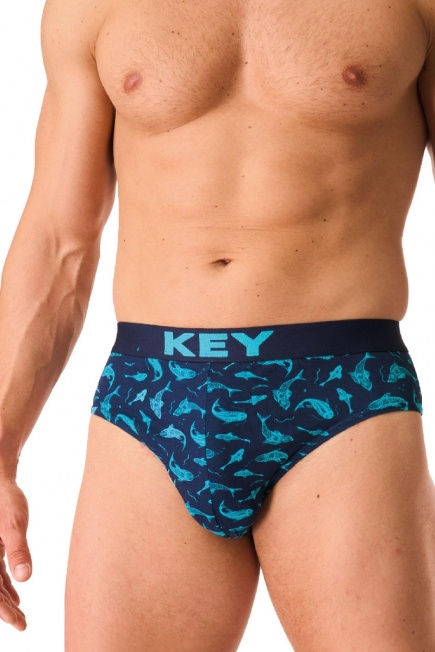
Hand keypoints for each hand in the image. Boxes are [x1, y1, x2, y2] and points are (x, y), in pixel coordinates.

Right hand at [0, 480, 31, 629]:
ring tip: (21, 617)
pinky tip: (16, 595)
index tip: (17, 621)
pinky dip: (5, 585)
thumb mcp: (13, 523)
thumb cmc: (5, 498)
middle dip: (5, 610)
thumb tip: (25, 579)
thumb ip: (18, 550)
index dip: (1, 609)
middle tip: (23, 625)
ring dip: (5, 600)